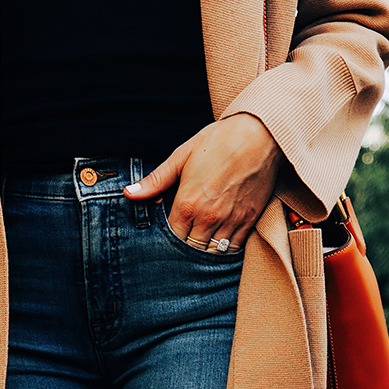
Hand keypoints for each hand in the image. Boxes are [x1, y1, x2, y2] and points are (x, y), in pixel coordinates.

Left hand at [124, 114, 281, 251]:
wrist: (259, 135)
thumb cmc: (220, 141)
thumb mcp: (182, 156)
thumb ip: (156, 180)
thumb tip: (129, 193)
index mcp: (188, 202)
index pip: (171, 238)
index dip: (167, 242)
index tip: (167, 238)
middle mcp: (208, 217)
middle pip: (191, 251)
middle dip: (185, 251)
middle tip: (182, 246)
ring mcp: (230, 221)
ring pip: (213, 253)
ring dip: (205, 252)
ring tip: (199, 247)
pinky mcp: (248, 220)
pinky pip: (234, 248)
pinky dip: (225, 249)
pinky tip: (219, 243)